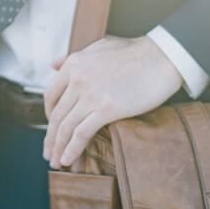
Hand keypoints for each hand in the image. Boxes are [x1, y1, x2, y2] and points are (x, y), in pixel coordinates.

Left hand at [43, 35, 181, 168]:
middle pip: (56, 115)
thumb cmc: (134, 52)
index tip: (52, 125)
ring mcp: (91, 95)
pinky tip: (69, 159)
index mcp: (74, 63)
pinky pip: (82, 133)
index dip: (48, 113)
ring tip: (57, 162)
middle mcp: (77, 79)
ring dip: (58, 148)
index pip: (50, 94)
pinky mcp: (107, 109)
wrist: (161, 57)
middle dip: (50, 138)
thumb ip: (74, 58)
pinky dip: (73, 149)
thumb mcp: (98, 46)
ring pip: (66, 127)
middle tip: (48, 153)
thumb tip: (54, 64)